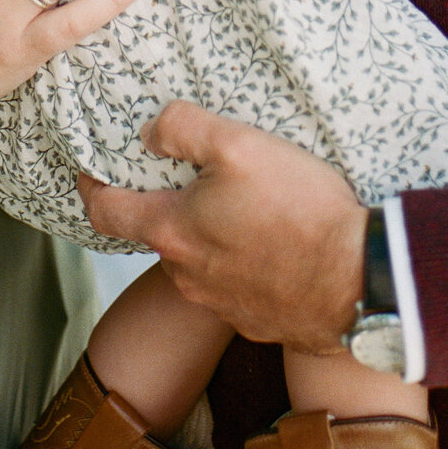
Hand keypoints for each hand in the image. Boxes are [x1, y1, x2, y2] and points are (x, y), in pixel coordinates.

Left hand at [78, 101, 366, 352]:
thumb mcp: (238, 144)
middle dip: (167, 204)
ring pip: (198, 259)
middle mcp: (187, 275)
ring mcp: (221, 303)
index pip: (106, 212)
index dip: (90, 187)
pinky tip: (272, 238)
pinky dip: (241, 259)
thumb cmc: (298, 209)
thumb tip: (151, 134)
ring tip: (244, 203)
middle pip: (159, 233)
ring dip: (208, 232)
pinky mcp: (257, 319)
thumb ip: (183, 129)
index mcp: (173, 231)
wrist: (359, 280)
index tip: (88, 172)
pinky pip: (234, 282)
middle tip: (192, 176)